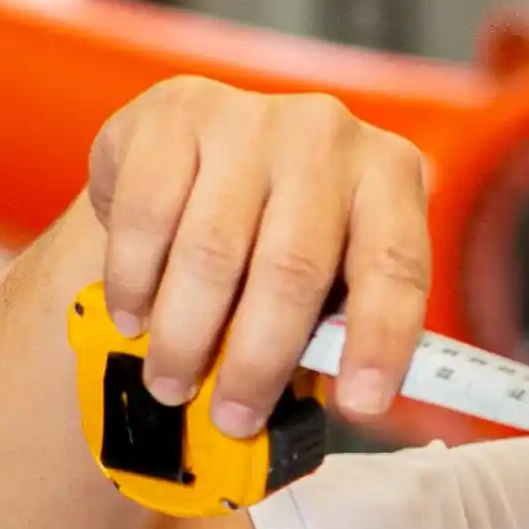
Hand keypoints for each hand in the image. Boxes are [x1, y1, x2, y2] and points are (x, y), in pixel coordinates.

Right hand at [82, 78, 433, 444]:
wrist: (194, 157)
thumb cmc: (270, 236)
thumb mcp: (323, 277)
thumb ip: (330, 330)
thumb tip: (319, 412)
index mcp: (387, 176)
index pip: (395, 264)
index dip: (380, 339)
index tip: (361, 406)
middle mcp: (327, 133)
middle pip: (293, 267)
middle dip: (257, 361)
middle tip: (232, 418)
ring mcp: (249, 115)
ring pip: (212, 250)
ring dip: (185, 335)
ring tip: (171, 383)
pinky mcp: (174, 111)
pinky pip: (148, 214)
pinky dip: (134, 282)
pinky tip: (132, 317)